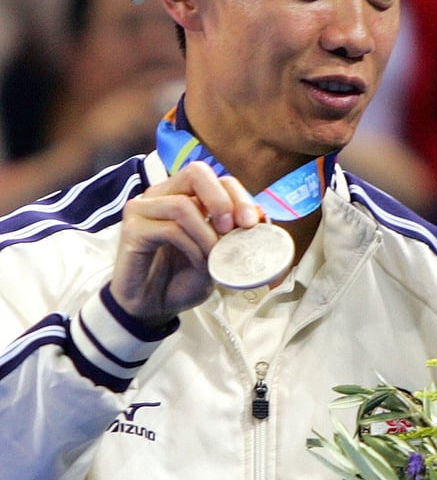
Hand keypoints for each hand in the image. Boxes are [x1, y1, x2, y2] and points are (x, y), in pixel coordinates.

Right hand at [109, 163, 260, 328]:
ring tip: (214, 256)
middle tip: (232, 228)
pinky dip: (192, 247)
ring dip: (207, 234)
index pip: (216, 179)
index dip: (239, 196)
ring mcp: (143, 209)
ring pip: (183, 205)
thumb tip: (261, 218)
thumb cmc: (183, 278)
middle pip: (196, 172)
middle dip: (222, 200)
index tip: (252, 223)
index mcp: (184, 194)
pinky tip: (198, 262)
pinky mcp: (132, 229)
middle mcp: (162, 195)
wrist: (153, 307)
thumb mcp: (218, 254)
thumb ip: (234, 234)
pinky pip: (170, 229)